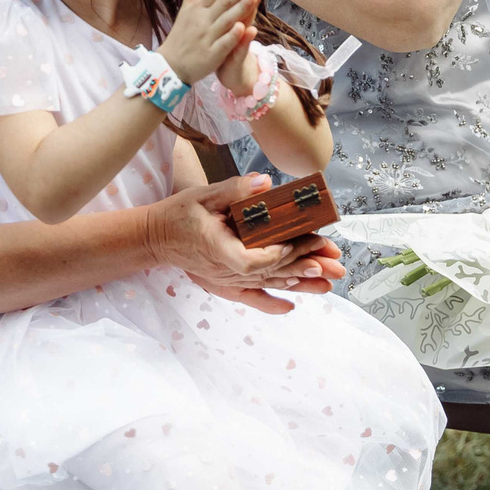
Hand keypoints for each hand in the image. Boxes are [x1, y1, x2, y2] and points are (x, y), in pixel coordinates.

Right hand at [157, 0, 262, 85]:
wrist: (170, 65)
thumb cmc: (182, 34)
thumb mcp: (186, 8)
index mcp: (197, 9)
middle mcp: (202, 21)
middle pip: (224, 2)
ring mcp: (206, 38)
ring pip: (226, 20)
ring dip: (240, 7)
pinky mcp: (210, 56)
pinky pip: (223, 44)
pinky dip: (233, 36)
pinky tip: (245, 28)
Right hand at [160, 174, 347, 313]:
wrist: (156, 237)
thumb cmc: (180, 213)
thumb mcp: (204, 195)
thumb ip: (234, 189)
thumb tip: (264, 184)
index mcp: (217, 247)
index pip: (249, 260)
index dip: (274, 256)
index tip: (294, 245)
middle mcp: (224, 270)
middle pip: (269, 273)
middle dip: (304, 266)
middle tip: (332, 262)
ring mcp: (225, 280)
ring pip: (267, 284)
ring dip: (298, 283)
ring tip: (327, 283)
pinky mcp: (225, 283)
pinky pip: (251, 297)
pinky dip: (271, 302)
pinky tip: (291, 306)